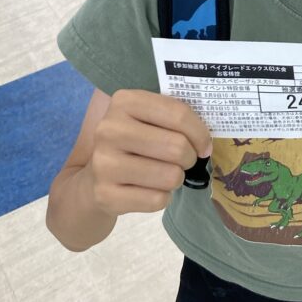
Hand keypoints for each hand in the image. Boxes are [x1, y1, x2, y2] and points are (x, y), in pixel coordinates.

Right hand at [88, 90, 211, 216]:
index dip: (200, 133)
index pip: (178, 114)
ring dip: (176, 178)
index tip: (203, 145)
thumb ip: (176, 118)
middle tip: (182, 160)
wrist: (95, 177)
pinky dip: (162, 197)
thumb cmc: (134, 142)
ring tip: (163, 174)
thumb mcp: (149, 118)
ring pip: (170, 176)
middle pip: (177, 147)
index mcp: (124, 101)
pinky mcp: (105, 195)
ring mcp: (103, 164)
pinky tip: (148, 189)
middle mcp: (109, 129)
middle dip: (189, 158)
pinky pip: (158, 200)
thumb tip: (206, 143)